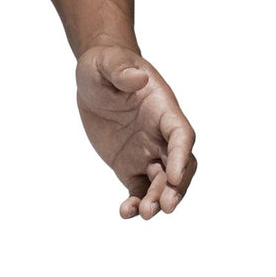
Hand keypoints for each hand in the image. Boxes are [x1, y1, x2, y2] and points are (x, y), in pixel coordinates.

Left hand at [75, 45, 196, 219]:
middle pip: (178, 165)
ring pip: (161, 182)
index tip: (174, 176)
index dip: (180, 155)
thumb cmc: (104, 65)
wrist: (95, 78)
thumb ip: (121, 70)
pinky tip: (126, 212)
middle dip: (175, 187)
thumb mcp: (105, 63)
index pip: (181, 134)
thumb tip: (137, 79)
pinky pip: (138, 190)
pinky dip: (136, 203)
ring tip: (143, 214)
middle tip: (164, 207)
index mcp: (162, 108)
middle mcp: (160, 133)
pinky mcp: (130, 166)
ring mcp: (147, 151)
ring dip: (156, 200)